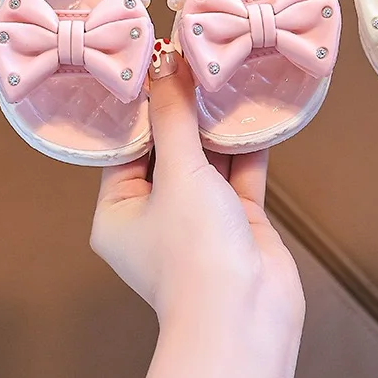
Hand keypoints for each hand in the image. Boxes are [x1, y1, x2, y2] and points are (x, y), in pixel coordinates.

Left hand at [91, 50, 303, 377]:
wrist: (246, 314)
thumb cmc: (195, 255)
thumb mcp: (178, 175)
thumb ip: (175, 119)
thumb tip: (166, 67)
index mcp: (121, 210)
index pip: (127, 145)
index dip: (143, 105)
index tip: (155, 63)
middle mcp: (158, 213)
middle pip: (169, 148)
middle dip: (185, 110)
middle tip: (196, 63)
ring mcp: (200, 216)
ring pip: (208, 159)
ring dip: (218, 125)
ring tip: (227, 78)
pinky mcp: (238, 219)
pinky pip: (241, 173)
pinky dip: (248, 146)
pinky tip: (256, 112)